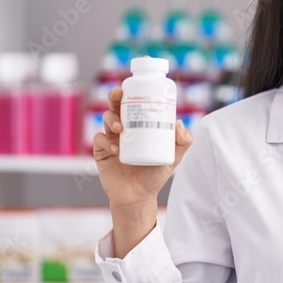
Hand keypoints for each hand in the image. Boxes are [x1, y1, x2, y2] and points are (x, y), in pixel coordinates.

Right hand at [92, 87, 193, 207]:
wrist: (138, 197)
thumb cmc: (155, 175)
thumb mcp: (174, 158)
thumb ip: (183, 142)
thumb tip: (178, 123)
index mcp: (140, 126)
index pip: (136, 103)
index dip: (134, 92)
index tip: (137, 85)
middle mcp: (124, 128)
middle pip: (117, 105)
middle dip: (115, 96)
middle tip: (119, 94)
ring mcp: (111, 139)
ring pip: (106, 119)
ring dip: (111, 118)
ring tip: (120, 127)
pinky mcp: (101, 151)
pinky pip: (99, 140)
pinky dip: (105, 140)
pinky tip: (116, 148)